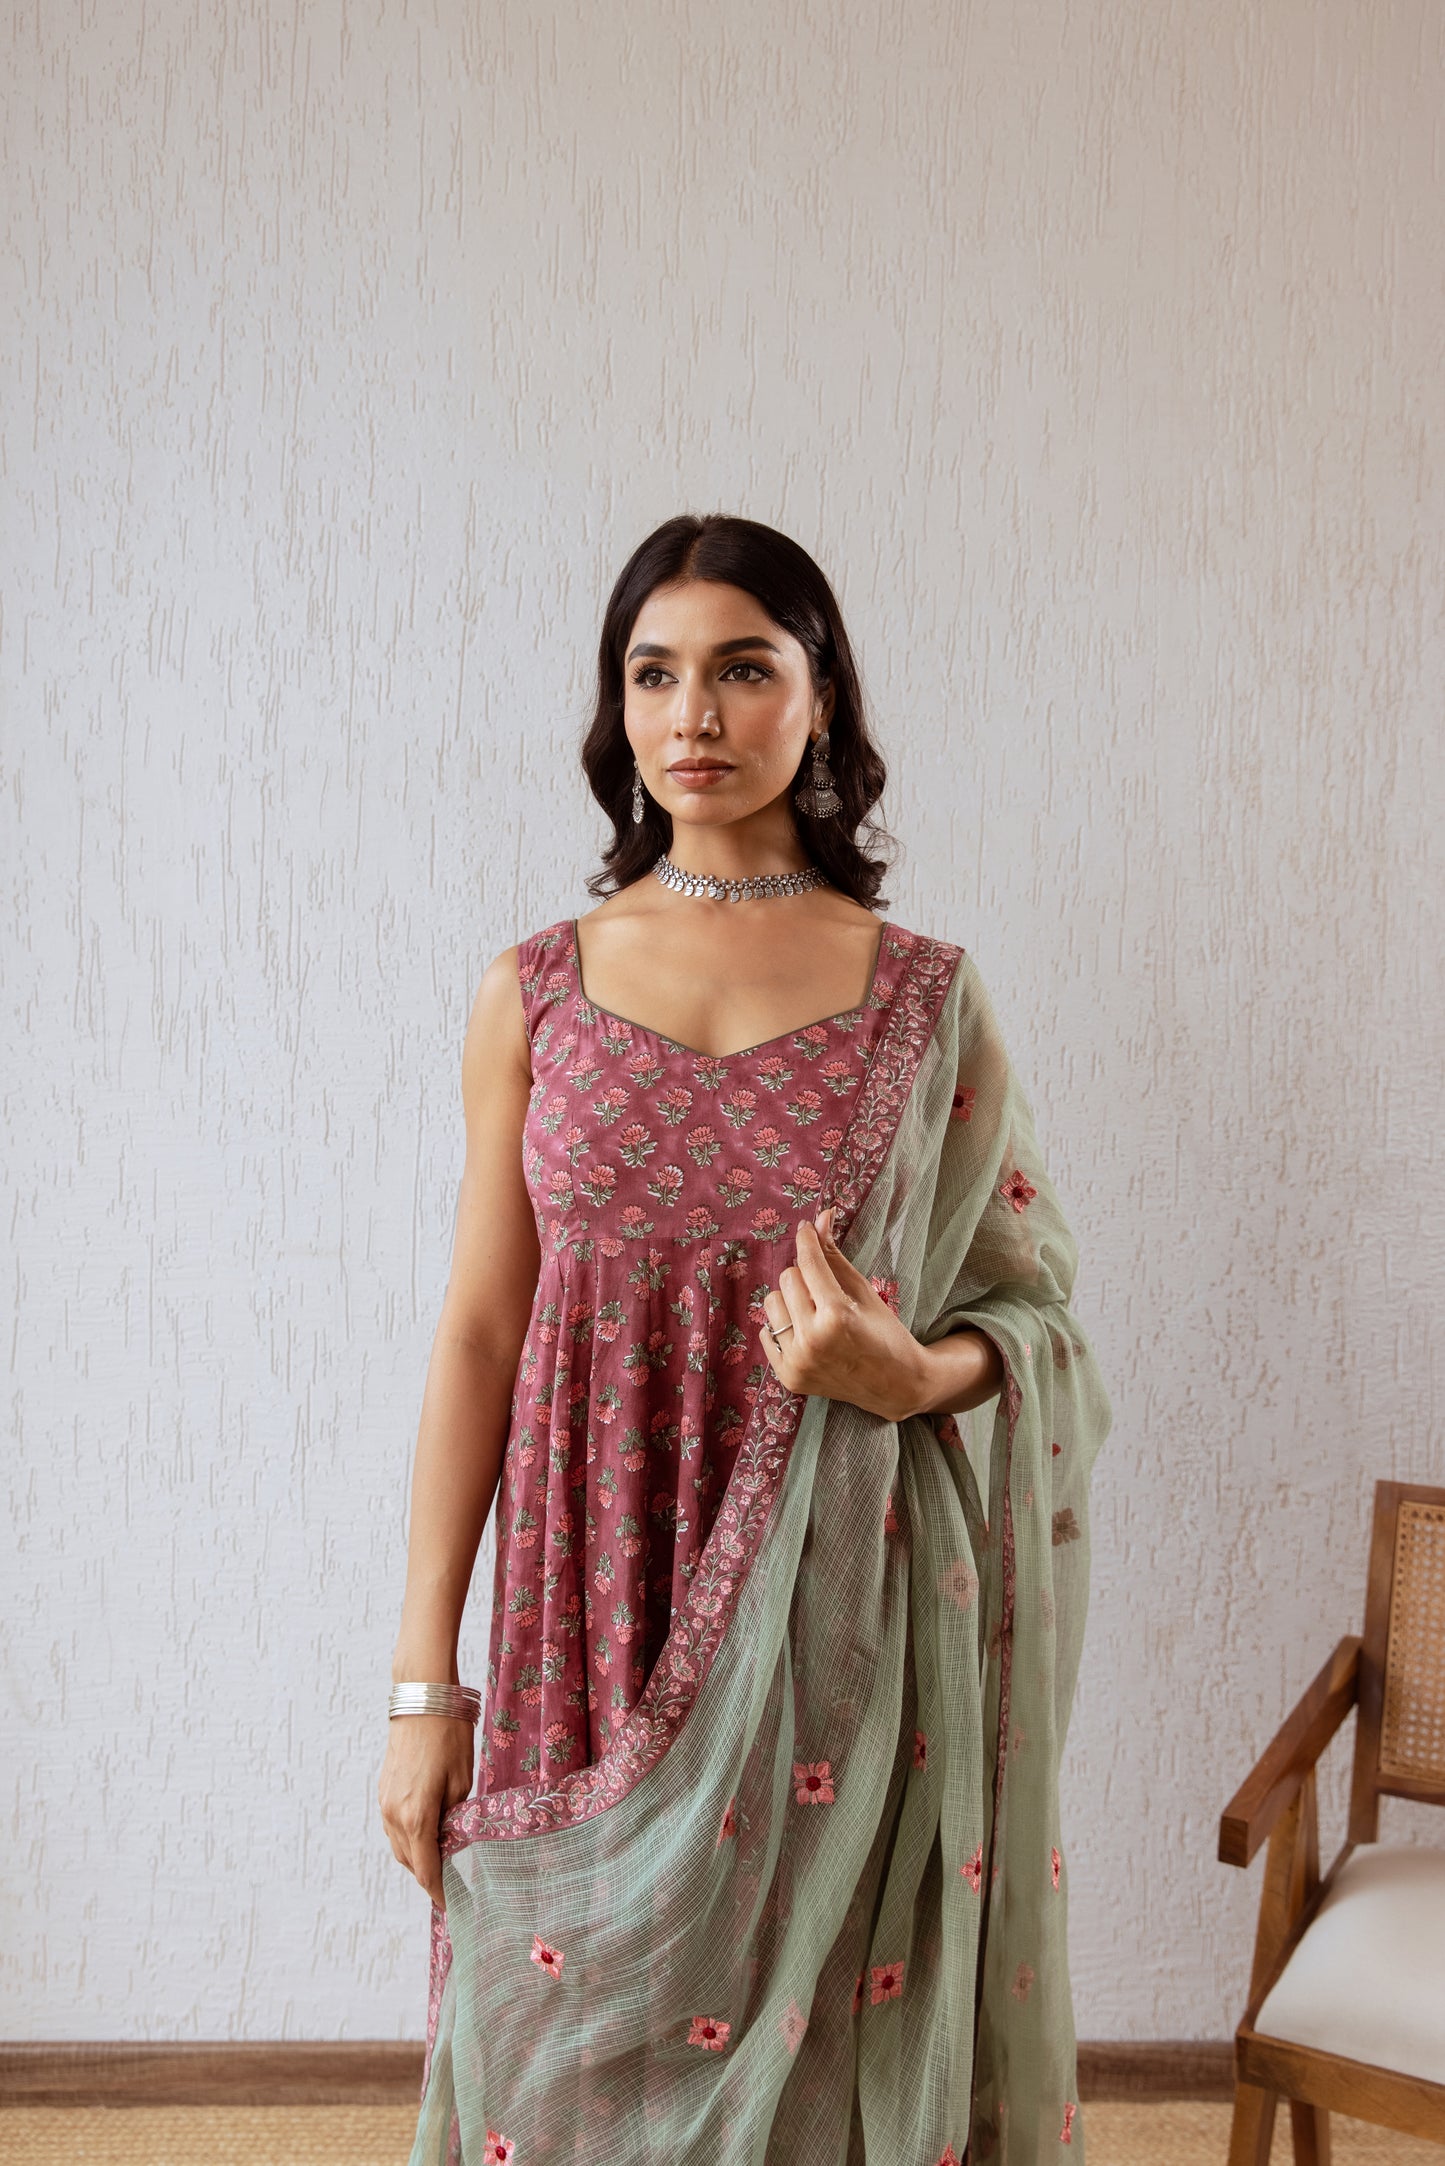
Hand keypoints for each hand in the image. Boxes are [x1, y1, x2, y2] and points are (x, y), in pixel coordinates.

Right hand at [377, 1713, 476, 1910]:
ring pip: (399, 1846)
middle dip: (430, 1877)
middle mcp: (394, 1815)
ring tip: (442, 1864)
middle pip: (410, 1862)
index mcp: (416, 1816)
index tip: (453, 1907)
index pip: (426, 1869)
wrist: (421, 1698)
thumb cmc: (448, 1736)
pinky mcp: (383, 1791)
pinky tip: (426, 1836)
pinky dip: (408, 1839)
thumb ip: (454, 1816)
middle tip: (453, 1887)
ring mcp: (384, 1803)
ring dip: (417, 1859)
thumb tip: (452, 1837)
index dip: (440, 1892)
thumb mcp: (461, 1780)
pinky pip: (393, 1828)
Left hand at [760, 1206, 927, 1421]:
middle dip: (805, 1277)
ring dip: (791, 1301)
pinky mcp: (789, 1377)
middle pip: (787, 1279)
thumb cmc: (885, 1332)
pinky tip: (808, 1334)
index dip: (807, 1240)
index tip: (806, 1229)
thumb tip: (822, 1216)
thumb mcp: (862, 1291)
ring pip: (772, 1304)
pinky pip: (766, 1334)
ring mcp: (798, 1362)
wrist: (896, 1385)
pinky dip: (783, 1328)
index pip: (808, 1263)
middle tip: (825, 1290)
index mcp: (836, 1316)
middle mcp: (812, 1340)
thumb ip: (834, 1255)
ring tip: (815, 1313)